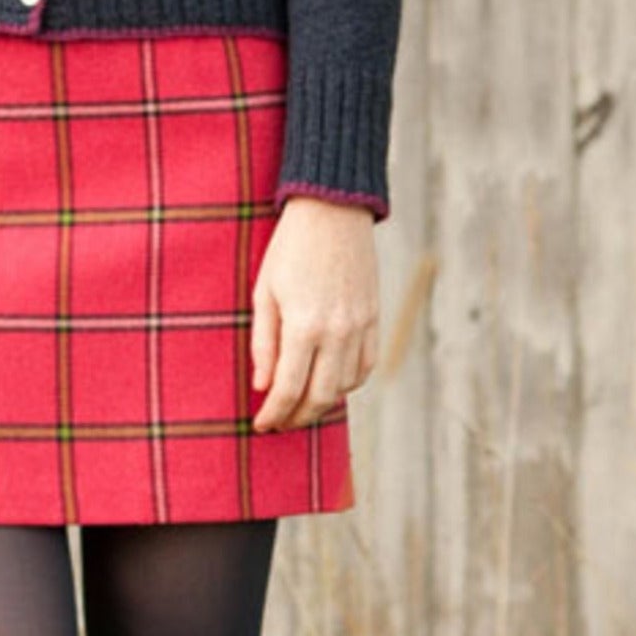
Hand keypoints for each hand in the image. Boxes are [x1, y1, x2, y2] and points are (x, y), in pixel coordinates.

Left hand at [250, 195, 378, 430]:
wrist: (333, 211)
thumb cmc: (289, 247)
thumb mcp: (265, 291)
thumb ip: (264, 342)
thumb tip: (263, 386)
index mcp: (303, 324)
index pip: (289, 388)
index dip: (274, 413)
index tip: (261, 424)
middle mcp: (337, 331)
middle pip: (320, 397)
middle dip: (298, 417)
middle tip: (280, 423)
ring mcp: (360, 327)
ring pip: (345, 386)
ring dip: (322, 402)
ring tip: (301, 404)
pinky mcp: (374, 318)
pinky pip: (366, 366)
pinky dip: (348, 383)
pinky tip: (331, 383)